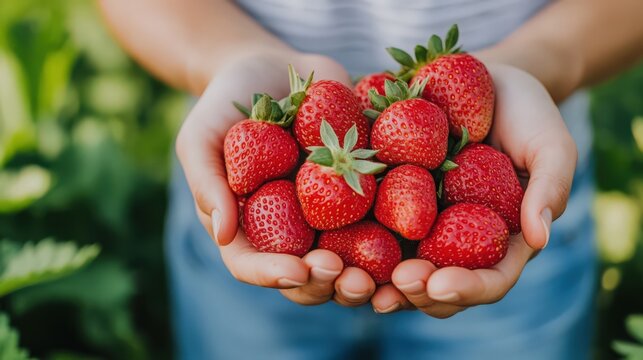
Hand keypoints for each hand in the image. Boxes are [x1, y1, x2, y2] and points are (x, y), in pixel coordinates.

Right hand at [176, 51, 378, 306]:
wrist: (273, 70)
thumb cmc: (226, 103)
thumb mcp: (202, 136)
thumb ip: (208, 182)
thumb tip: (223, 234)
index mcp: (248, 228)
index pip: (255, 266)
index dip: (275, 276)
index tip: (299, 270)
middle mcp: (291, 230)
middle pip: (309, 275)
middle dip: (331, 284)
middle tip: (353, 279)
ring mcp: (329, 214)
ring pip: (351, 258)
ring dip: (371, 273)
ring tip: (391, 272)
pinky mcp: (362, 189)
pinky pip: (383, 213)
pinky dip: (400, 228)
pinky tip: (419, 229)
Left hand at [370, 63, 577, 315]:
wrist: (486, 80)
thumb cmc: (527, 113)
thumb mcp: (550, 144)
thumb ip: (550, 187)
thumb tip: (540, 239)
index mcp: (500, 240)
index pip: (488, 280)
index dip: (466, 289)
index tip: (440, 284)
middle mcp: (457, 240)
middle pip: (438, 284)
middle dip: (416, 292)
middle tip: (396, 285)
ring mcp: (422, 223)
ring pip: (398, 267)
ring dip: (378, 280)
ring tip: (356, 279)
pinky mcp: (391, 199)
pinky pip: (370, 226)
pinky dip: (352, 240)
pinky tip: (330, 242)